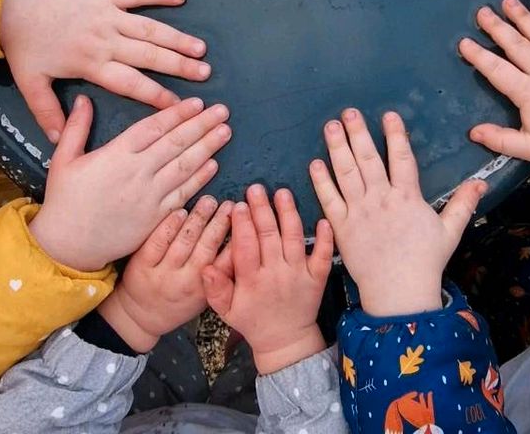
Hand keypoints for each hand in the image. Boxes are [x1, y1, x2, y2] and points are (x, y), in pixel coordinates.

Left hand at [0, 0, 210, 142]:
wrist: (13, 2)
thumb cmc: (24, 43)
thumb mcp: (30, 82)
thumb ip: (47, 112)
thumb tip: (57, 142)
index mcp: (92, 64)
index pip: (131, 84)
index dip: (157, 96)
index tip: (179, 106)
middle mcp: (107, 40)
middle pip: (150, 56)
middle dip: (180, 66)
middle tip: (205, 74)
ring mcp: (109, 14)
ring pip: (150, 28)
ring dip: (177, 38)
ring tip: (201, 48)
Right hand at [28, 94, 230, 270]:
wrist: (68, 246)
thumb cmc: (64, 201)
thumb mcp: (63, 159)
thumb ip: (76, 127)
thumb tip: (82, 99)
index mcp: (116, 155)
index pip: (154, 128)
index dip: (177, 114)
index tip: (197, 102)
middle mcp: (137, 173)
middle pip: (176, 143)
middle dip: (202, 125)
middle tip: (223, 111)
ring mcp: (149, 196)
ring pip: (184, 166)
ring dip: (208, 147)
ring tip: (225, 131)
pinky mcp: (155, 217)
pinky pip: (182, 194)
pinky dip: (200, 179)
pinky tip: (214, 164)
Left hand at [98, 196, 232, 351]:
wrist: (140, 317)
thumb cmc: (178, 303)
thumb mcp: (204, 296)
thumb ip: (220, 274)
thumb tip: (242, 242)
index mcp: (204, 290)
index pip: (227, 263)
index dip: (238, 241)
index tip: (247, 221)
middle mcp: (185, 282)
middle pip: (206, 247)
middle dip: (220, 223)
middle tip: (230, 205)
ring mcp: (162, 273)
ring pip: (184, 241)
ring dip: (199, 219)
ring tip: (209, 201)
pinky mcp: (142, 265)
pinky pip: (158, 241)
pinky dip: (171, 225)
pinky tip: (180, 211)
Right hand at [202, 185, 332, 374]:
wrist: (285, 341)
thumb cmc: (252, 320)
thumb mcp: (226, 310)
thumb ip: (215, 288)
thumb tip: (204, 267)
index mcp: (252, 281)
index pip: (246, 247)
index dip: (242, 226)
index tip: (239, 205)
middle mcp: (276, 274)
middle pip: (269, 237)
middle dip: (262, 211)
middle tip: (256, 189)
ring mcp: (299, 274)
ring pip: (294, 239)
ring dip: (289, 214)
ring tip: (282, 193)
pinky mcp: (317, 277)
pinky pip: (323, 256)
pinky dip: (325, 239)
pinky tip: (323, 220)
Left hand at [309, 108, 485, 315]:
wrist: (399, 293)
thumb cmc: (425, 262)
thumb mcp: (450, 232)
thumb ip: (463, 204)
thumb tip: (481, 182)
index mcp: (407, 198)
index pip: (402, 159)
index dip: (396, 135)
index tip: (389, 114)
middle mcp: (381, 200)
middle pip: (368, 160)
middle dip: (358, 133)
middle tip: (349, 112)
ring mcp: (359, 212)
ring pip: (346, 173)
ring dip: (337, 148)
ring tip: (331, 126)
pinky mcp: (342, 227)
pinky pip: (329, 200)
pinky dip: (321, 181)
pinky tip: (315, 163)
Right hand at [459, 0, 529, 168]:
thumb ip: (500, 140)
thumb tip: (473, 132)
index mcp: (528, 91)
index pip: (497, 69)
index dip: (479, 55)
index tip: (464, 42)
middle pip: (516, 43)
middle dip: (497, 26)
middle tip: (482, 11)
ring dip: (523, 16)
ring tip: (509, 0)